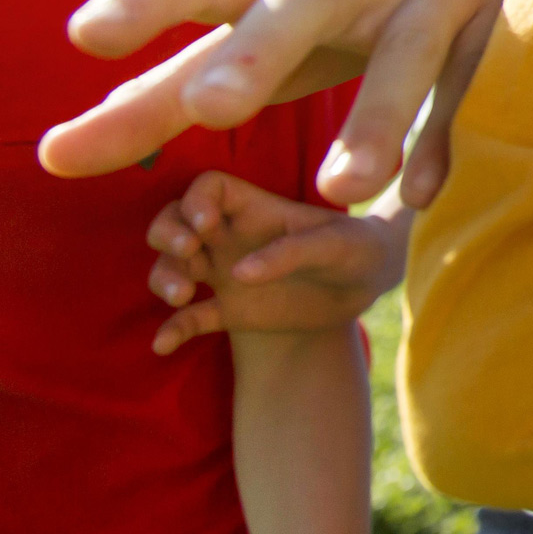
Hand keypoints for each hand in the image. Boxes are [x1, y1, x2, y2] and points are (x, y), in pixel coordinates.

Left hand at [36, 0, 532, 205]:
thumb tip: (48, 156)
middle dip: (259, 48)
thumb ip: (160, 99)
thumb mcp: (253, 47)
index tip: (84, 36)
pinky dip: (448, 136)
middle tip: (212, 103)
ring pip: (404, 53)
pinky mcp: (498, 31)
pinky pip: (475, 89)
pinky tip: (422, 193)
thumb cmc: (337, 19)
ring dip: (375, 116)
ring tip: (341, 189)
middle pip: (300, 1)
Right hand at [145, 171, 409, 354]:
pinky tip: (163, 345)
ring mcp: (227, 274)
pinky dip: (172, 331)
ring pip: (173, 268)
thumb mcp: (335, 242)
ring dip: (165, 278)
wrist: (369, 283)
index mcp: (256, 209)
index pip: (207, 188)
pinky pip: (190, 320)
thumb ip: (291, 252)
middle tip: (187, 252)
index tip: (207, 223)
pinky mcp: (231, 311)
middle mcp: (232, 238)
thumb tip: (238, 274)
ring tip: (182, 296)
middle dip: (167, 233)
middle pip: (174, 222)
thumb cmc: (355, 247)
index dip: (196, 200)